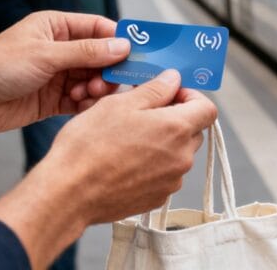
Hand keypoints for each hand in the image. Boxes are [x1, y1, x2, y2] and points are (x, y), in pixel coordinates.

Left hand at [0, 11, 129, 135]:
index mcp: (55, 26)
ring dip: (96, 89)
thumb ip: (86, 52)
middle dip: (108, 70)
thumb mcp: (46, 54)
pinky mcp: (52, 99)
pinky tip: (82, 106)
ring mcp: (57, 75)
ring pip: (92, 80)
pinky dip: (86, 104)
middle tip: (109, 83)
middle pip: (99, 57)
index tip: (135, 55)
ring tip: (88, 95)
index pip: (97, 28)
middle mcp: (59, 49)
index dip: (117, 40)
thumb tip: (122, 46)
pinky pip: (80, 100)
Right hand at [0, 71, 217, 268]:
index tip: (170, 94)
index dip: (191, 96)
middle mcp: (181, 158)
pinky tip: (124, 160)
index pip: (208, 108)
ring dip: (162, 142)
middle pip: (193, 131)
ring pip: (178, 154)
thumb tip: (173, 78)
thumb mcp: (120, 104)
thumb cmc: (90, 145)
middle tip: (144, 112)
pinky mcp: (156, 199)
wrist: (69, 193)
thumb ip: (154, 90)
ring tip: (129, 138)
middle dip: (175, 118)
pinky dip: (152, 164)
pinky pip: (164, 175)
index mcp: (176, 129)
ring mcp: (170, 182)